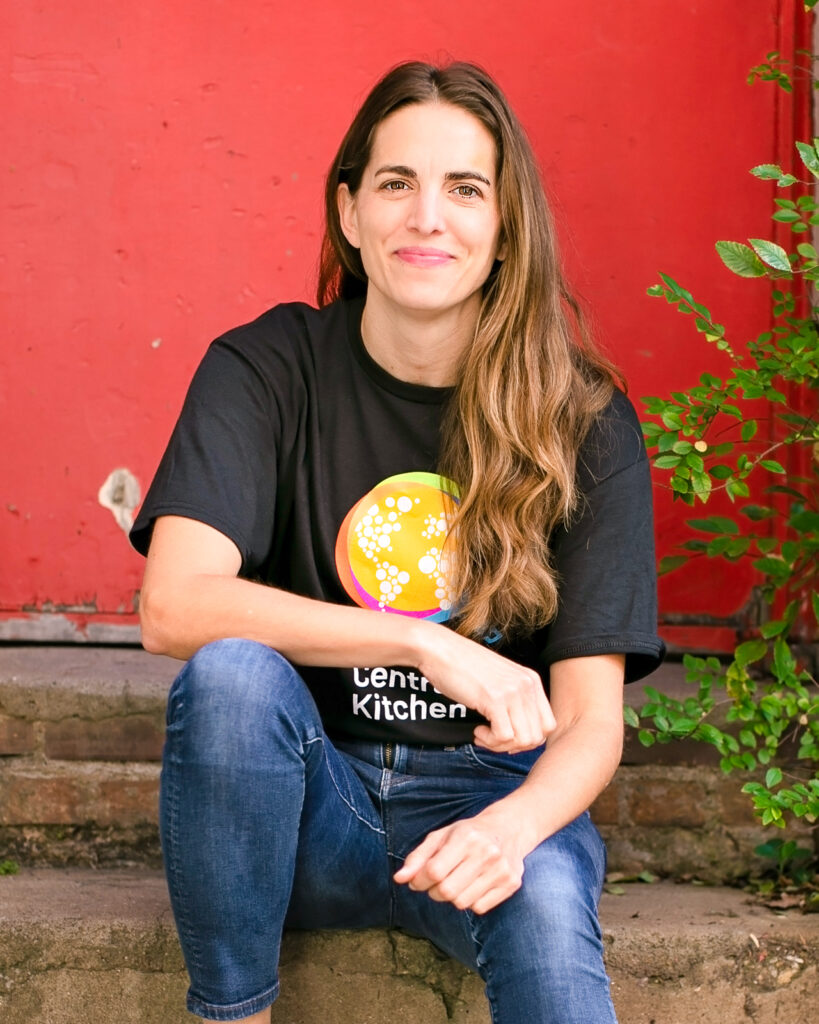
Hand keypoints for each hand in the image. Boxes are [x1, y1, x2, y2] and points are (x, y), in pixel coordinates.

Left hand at [393, 807, 528, 913]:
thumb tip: (399, 879)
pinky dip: (471, 901)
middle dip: (434, 892)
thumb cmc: (469, 833)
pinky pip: (480, 908)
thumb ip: (417, 857)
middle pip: (447, 891)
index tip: (417, 881)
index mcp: (466, 837)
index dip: (419, 881)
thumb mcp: (441, 836)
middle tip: (437, 883)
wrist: (509, 829)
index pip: (434, 871)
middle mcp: (486, 853)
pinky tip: (473, 885)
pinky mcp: (511, 884)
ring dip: (452, 898)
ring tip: (456, 882)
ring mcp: (501, 870)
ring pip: (462, 902)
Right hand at [415, 624, 555, 751]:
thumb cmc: (463, 666)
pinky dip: (489, 741)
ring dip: (500, 745)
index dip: (528, 739)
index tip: (507, 737)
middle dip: (514, 746)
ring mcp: (512, 691)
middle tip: (493, 739)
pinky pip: (503, 736)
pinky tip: (477, 730)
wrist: (440, 649)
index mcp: (531, 680)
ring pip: (523, 740)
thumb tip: (520, 734)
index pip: (548, 725)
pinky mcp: (494, 699)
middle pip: (538, 737)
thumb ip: (515, 700)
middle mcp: (527, 685)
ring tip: (483, 734)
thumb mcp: (500, 680)